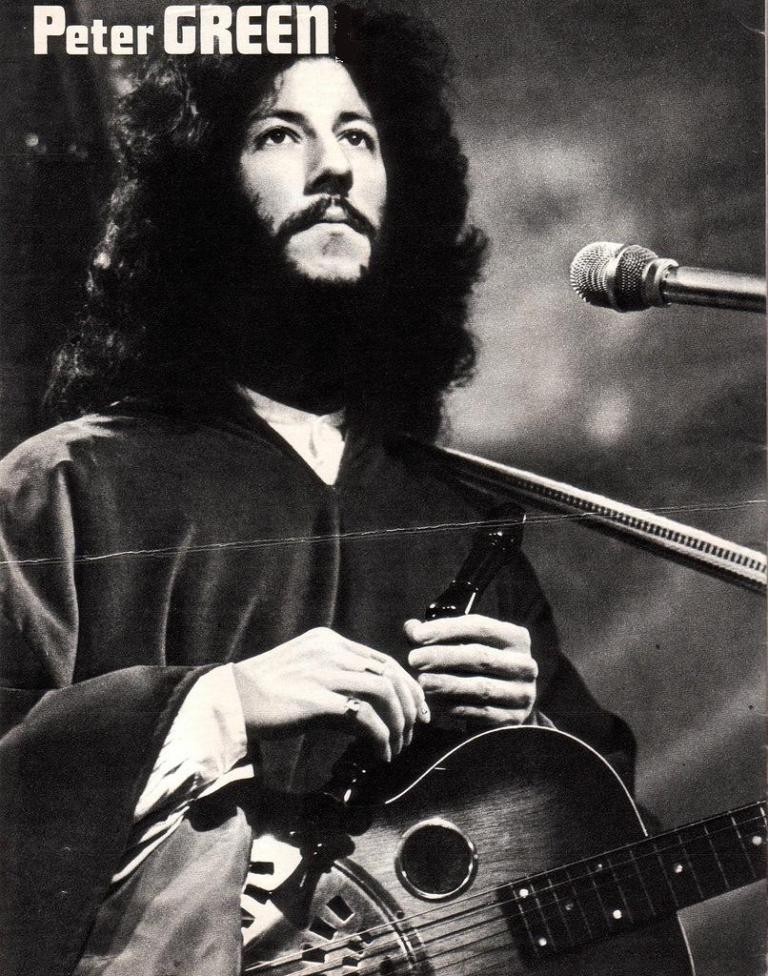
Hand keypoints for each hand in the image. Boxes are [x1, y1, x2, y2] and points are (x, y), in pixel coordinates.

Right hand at [232, 628, 429, 761]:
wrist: (229, 701)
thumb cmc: (266, 694)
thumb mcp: (307, 675)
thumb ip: (339, 684)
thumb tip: (375, 713)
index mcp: (329, 642)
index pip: (382, 660)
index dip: (406, 686)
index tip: (417, 710)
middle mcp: (330, 651)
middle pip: (390, 673)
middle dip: (410, 704)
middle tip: (415, 730)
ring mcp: (323, 673)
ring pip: (384, 691)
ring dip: (398, 723)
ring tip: (397, 746)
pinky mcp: (316, 699)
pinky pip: (364, 716)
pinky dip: (381, 737)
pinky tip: (381, 754)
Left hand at [405, 615, 536, 727]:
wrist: (507, 705)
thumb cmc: (481, 668)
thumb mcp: (466, 645)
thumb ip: (439, 636)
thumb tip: (411, 628)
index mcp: (515, 638)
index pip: (479, 626)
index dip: (446, 629)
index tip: (417, 635)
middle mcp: (525, 664)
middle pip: (479, 656)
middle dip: (442, 657)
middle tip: (414, 659)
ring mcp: (522, 694)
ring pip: (481, 687)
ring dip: (447, 684)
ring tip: (421, 682)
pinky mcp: (514, 719)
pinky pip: (481, 712)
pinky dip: (456, 707)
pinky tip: (436, 703)